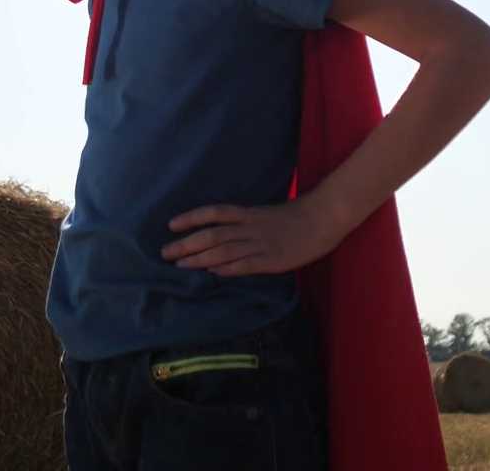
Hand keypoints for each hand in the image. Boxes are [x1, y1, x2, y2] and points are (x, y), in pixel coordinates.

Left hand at [161, 196, 348, 276]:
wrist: (325, 217)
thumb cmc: (298, 216)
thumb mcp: (268, 214)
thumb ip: (248, 222)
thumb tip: (225, 231)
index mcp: (250, 214)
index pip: (214, 213)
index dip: (191, 218)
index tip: (171, 225)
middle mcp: (250, 227)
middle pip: (212, 234)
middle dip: (186, 244)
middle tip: (164, 253)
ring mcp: (261, 244)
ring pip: (223, 251)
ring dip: (199, 259)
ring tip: (179, 266)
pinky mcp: (273, 260)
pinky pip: (245, 265)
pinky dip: (227, 270)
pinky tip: (211, 275)